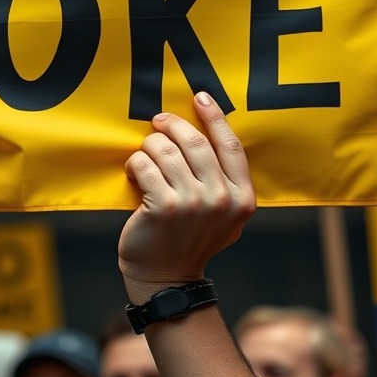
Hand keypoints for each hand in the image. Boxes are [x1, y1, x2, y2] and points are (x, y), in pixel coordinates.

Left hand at [118, 92, 255, 303]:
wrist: (166, 279)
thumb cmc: (189, 241)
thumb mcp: (223, 217)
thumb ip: (224, 182)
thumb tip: (208, 133)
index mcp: (243, 198)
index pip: (230, 146)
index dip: (214, 117)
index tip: (199, 97)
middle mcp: (222, 199)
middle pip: (194, 142)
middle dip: (171, 125)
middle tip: (158, 122)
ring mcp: (192, 203)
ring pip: (165, 150)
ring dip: (149, 146)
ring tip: (144, 156)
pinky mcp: (162, 206)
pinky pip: (144, 165)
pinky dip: (134, 163)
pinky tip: (133, 173)